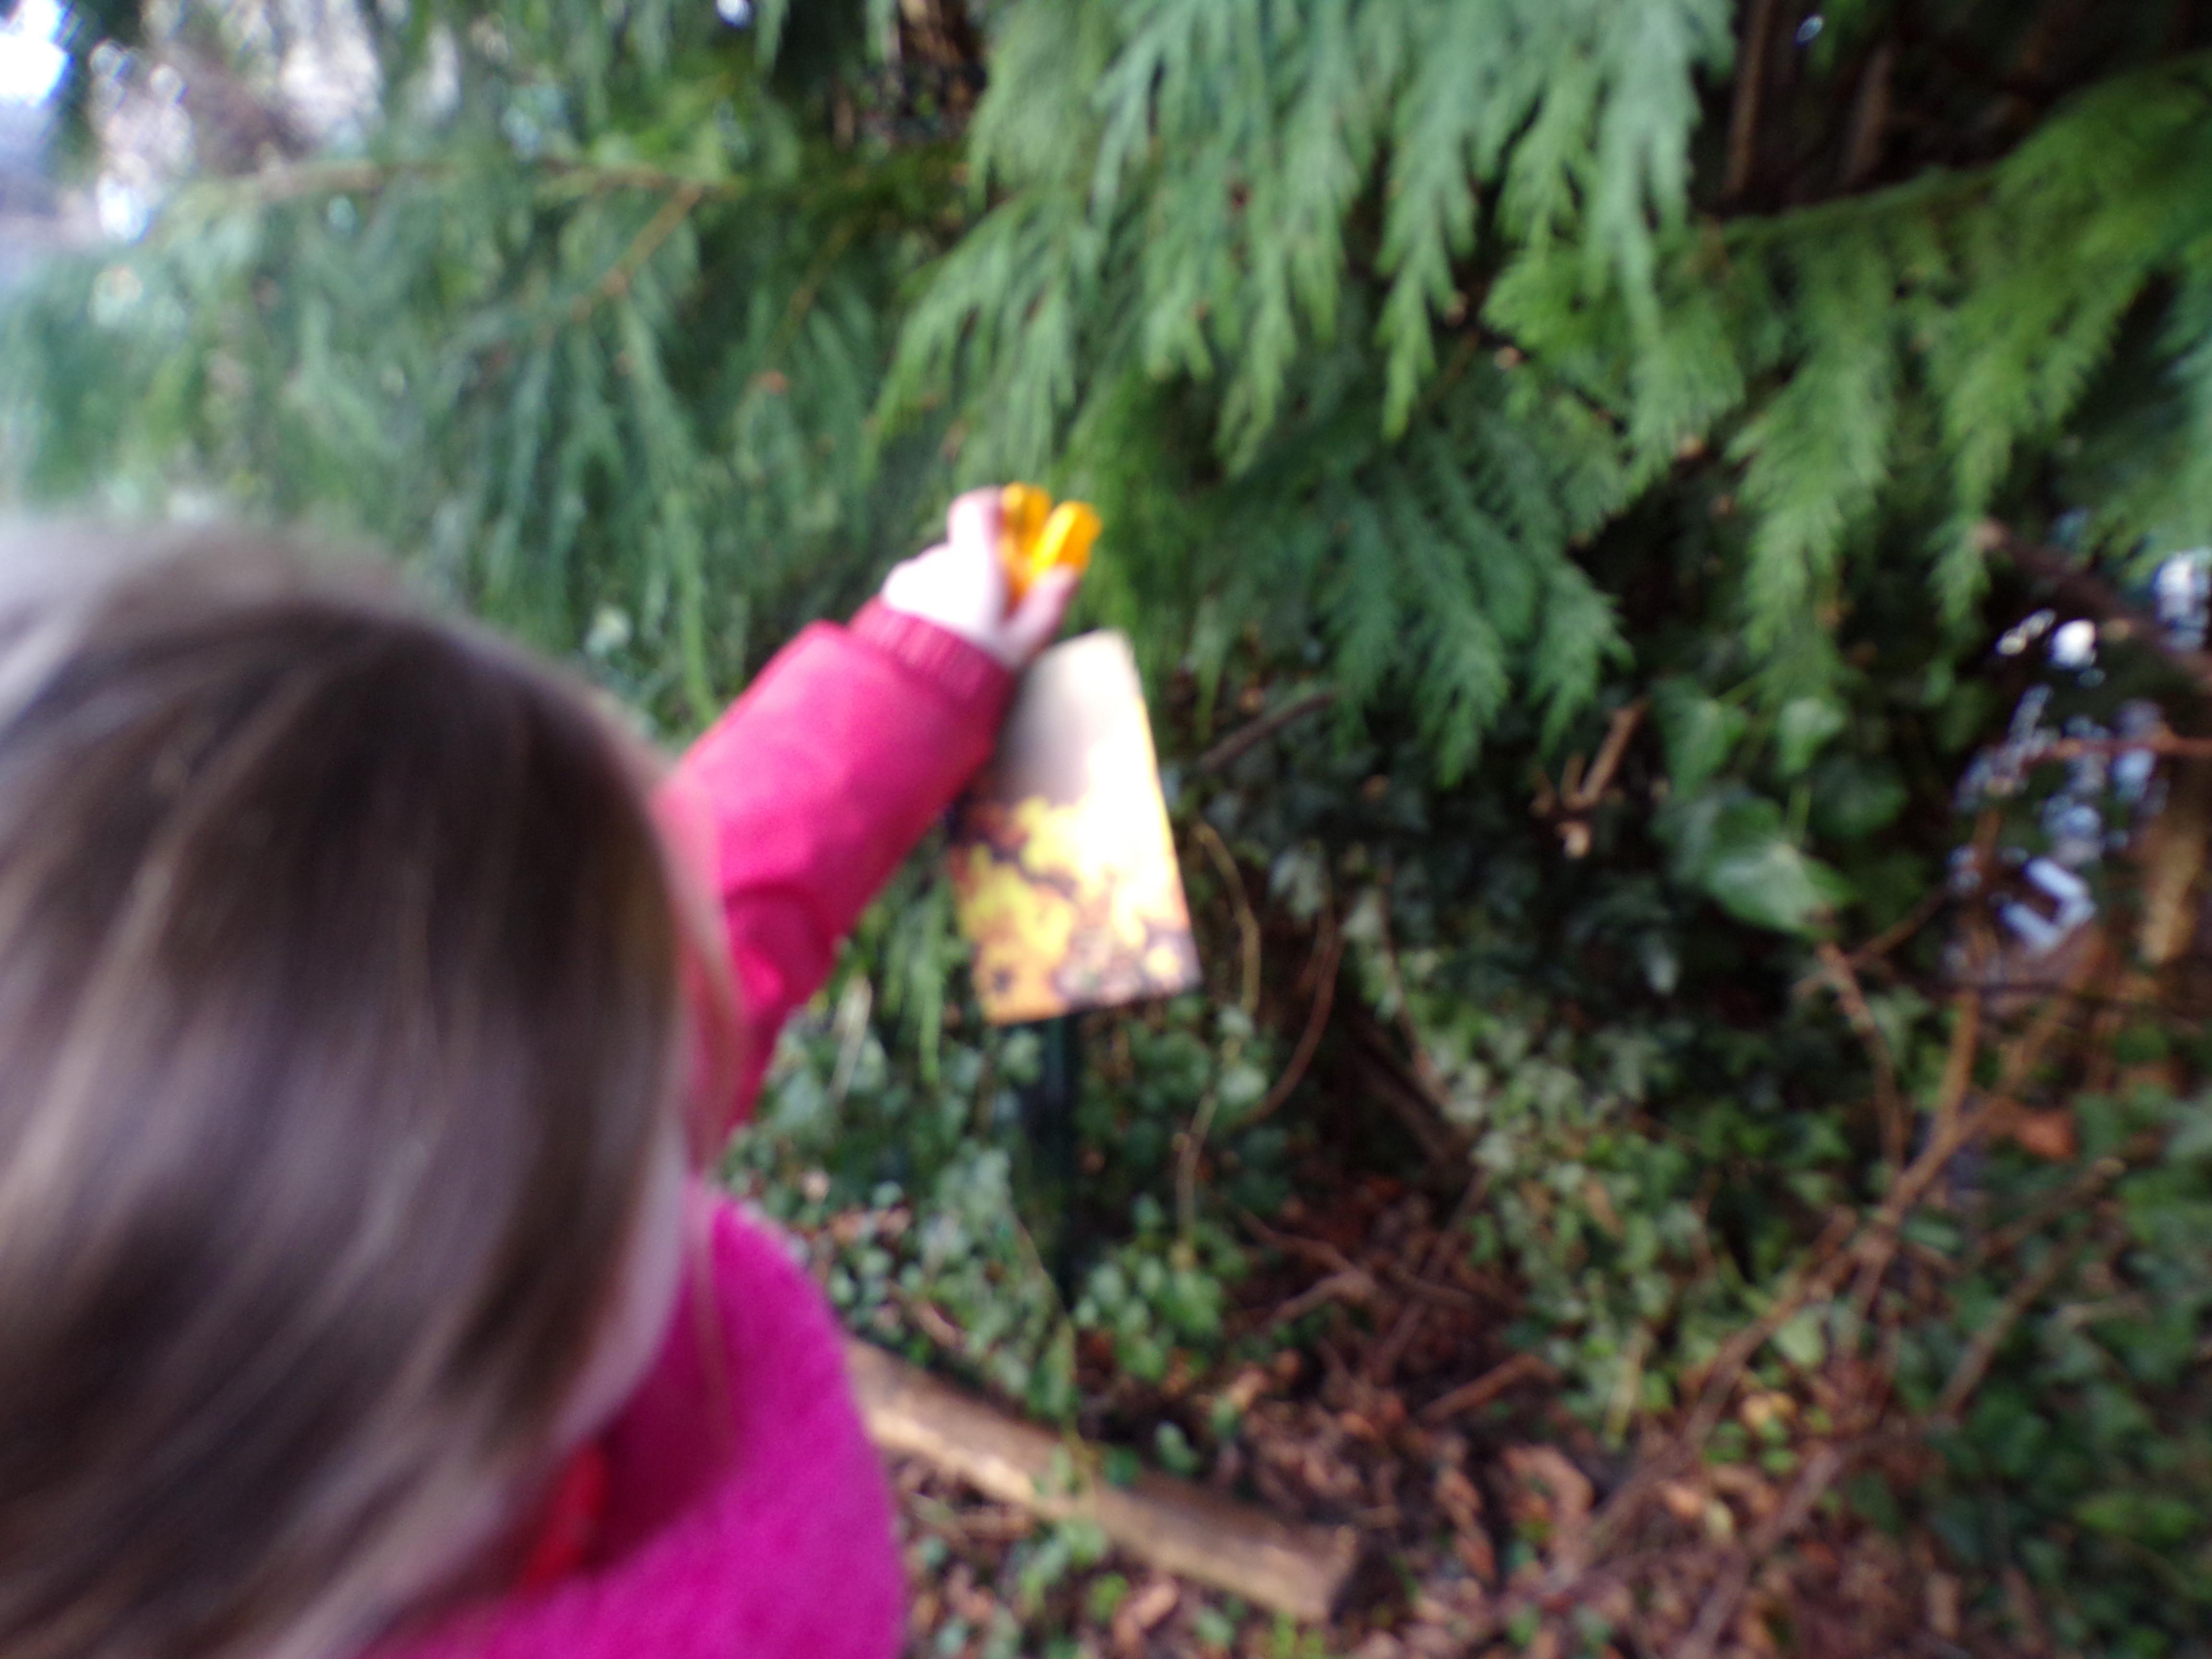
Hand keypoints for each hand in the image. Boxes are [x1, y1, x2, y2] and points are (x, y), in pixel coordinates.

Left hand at [878, 488, 1078, 669]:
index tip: (1011, 517)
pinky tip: (940, 638)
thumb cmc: (975, 670)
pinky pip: (917, 591)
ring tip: (967, 631)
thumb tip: (1068, 576)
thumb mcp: (1022, 642)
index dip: (996, 506)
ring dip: (954, 589)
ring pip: (939, 572)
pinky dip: (931, 604)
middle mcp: (936, 564)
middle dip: (981, 567)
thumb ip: (1047, 605)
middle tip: (998, 602)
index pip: (978, 509)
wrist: (913, 696)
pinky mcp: (888, 601)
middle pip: (963, 549)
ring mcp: (908, 581)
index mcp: (973, 564)